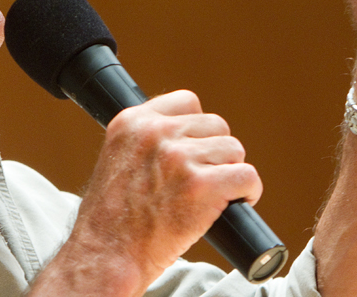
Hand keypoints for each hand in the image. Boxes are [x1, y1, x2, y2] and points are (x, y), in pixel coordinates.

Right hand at [68, 90, 260, 287]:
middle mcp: (156, 133)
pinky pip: (246, 176)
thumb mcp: (118, 158)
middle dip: (216, 152)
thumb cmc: (112, 218)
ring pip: (234, 149)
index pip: (187, 102)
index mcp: (133, 122)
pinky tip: (236, 202)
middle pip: (216, 125)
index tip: (195, 150)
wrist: (107, 253)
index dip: (197, 128)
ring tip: (216, 194)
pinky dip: (249, 191)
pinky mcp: (201, 186)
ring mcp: (179, 158)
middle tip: (204, 179)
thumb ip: (147, 140)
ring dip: (231, 172)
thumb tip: (188, 135)